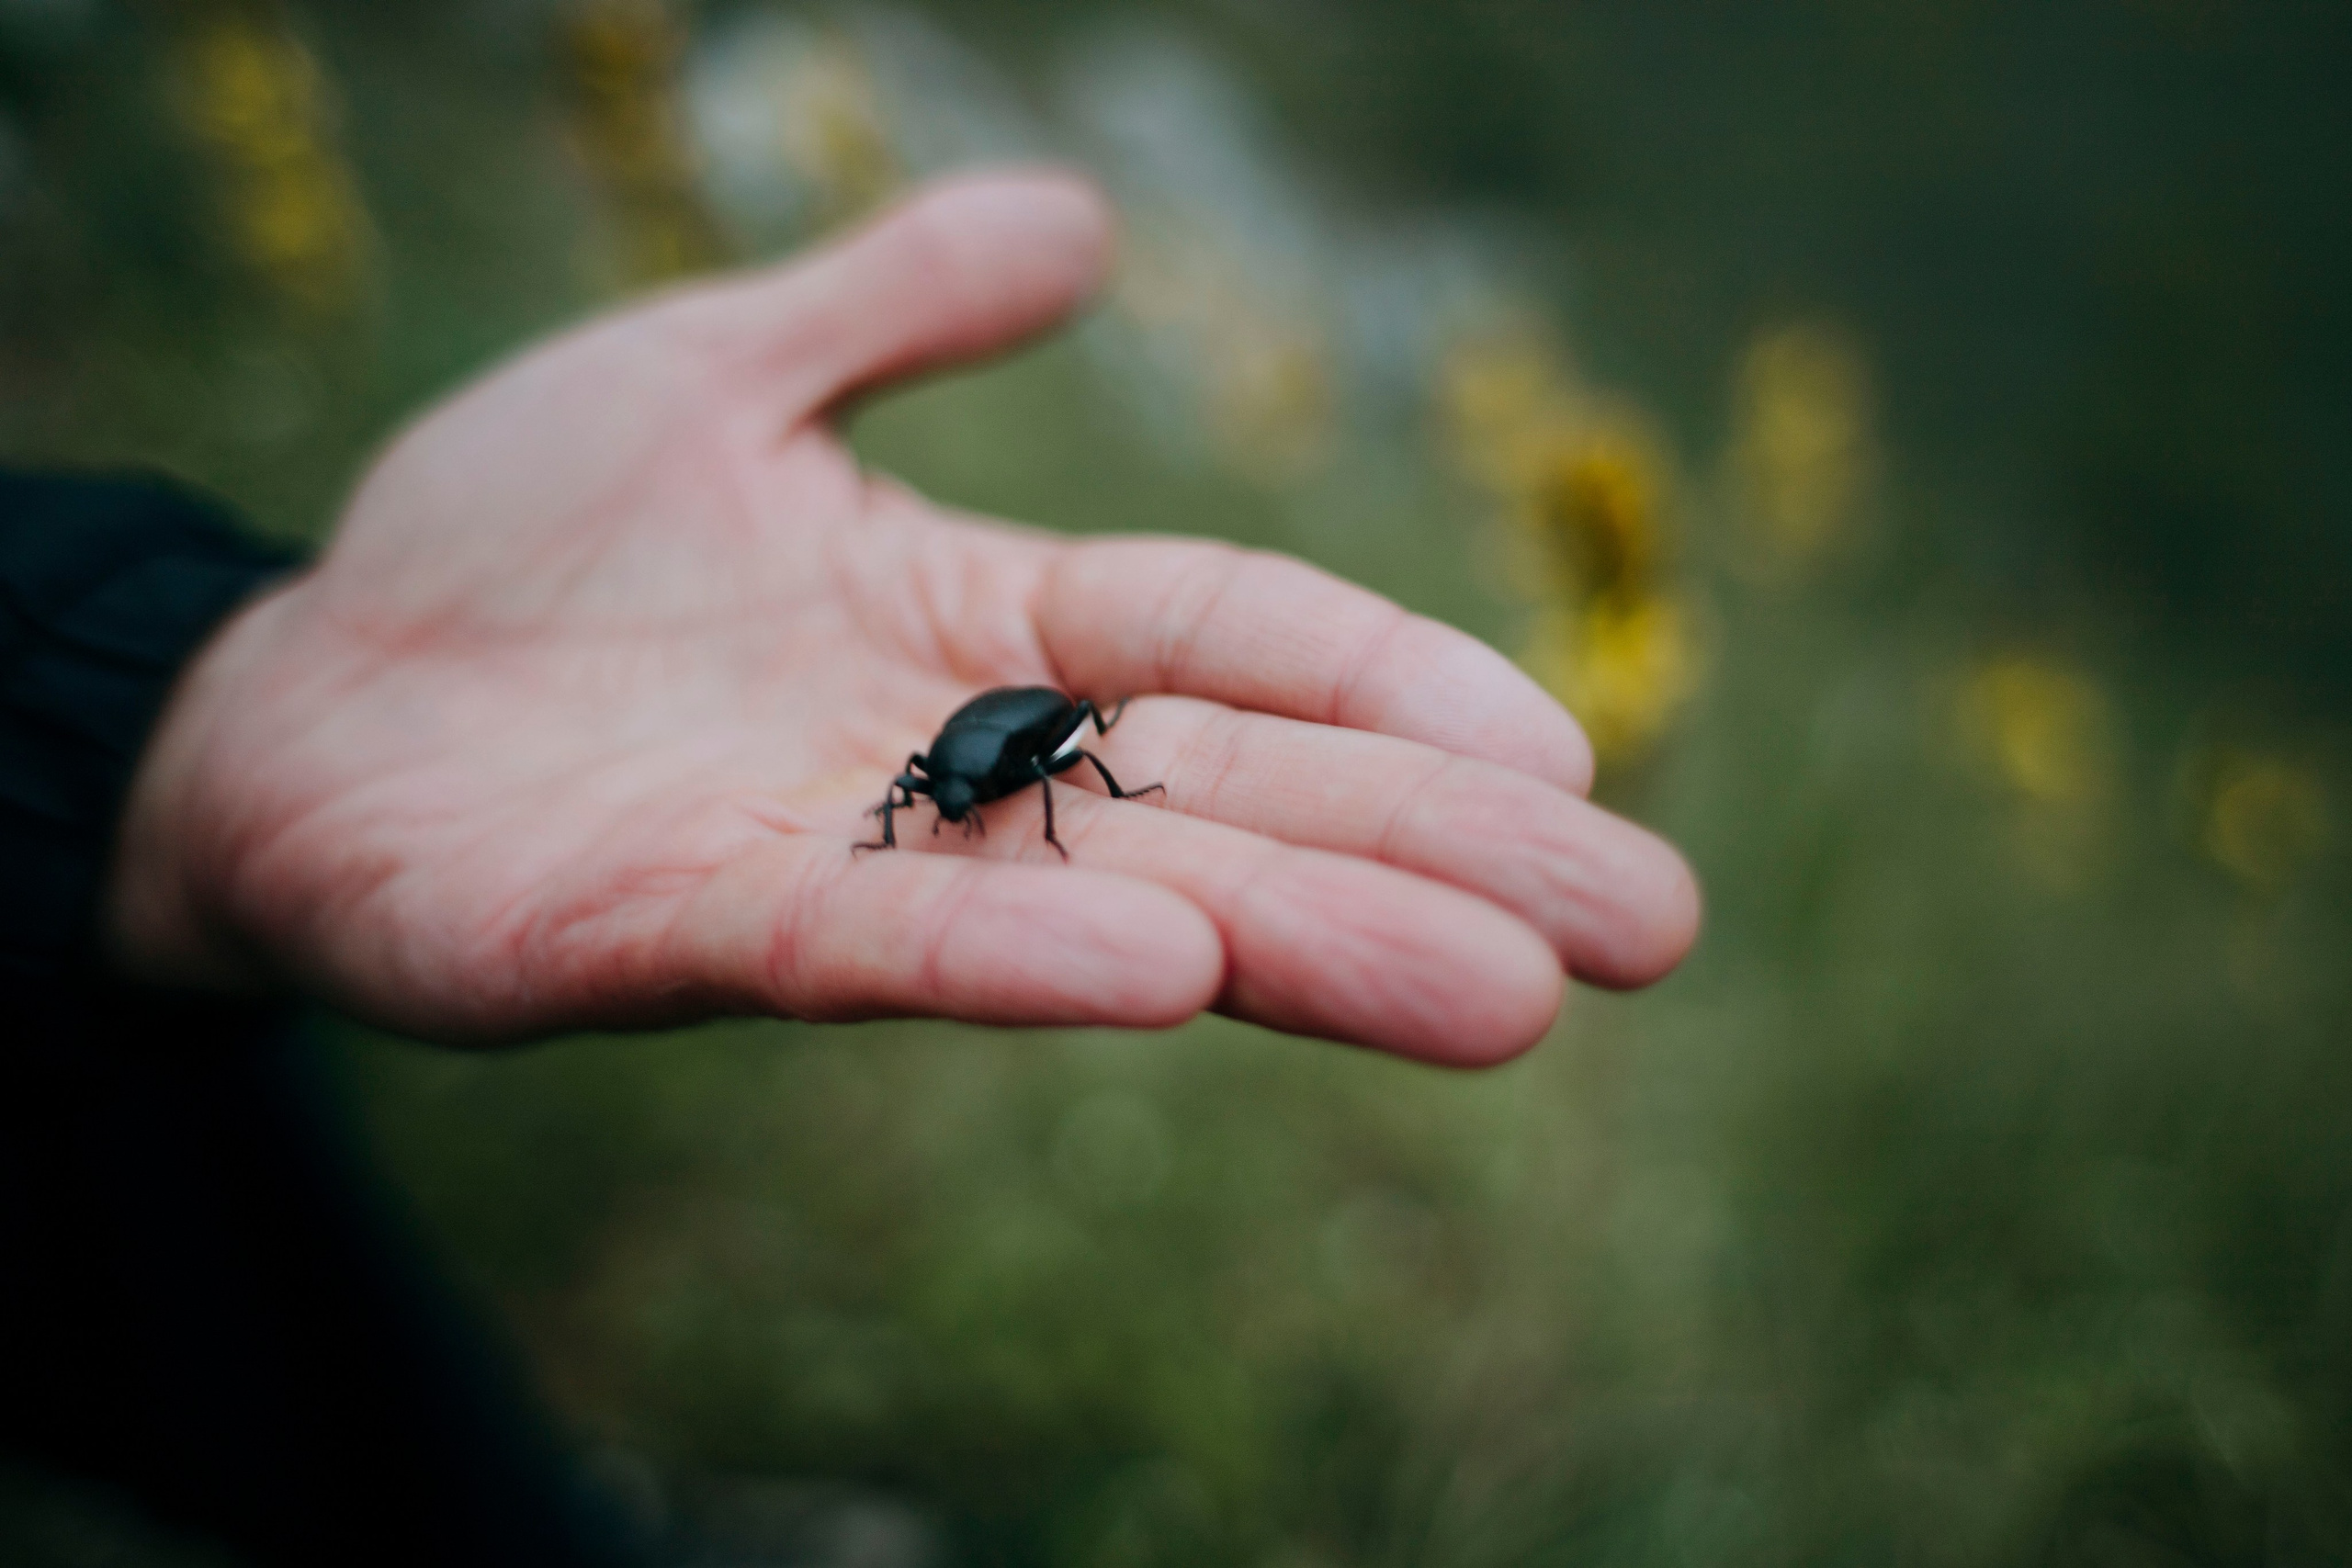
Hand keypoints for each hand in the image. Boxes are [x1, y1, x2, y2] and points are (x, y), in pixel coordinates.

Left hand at [108, 171, 1697, 1064]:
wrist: (289, 690)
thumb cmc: (508, 547)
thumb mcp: (720, 369)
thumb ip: (893, 298)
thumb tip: (1089, 215)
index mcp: (975, 626)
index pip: (1228, 644)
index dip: (1391, 689)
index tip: (1564, 753)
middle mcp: (943, 764)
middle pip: (1228, 799)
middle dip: (1436, 861)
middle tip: (1649, 934)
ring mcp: (825, 859)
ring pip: (1101, 898)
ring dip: (1305, 941)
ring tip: (1500, 996)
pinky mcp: (673, 934)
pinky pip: (866, 944)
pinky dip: (1013, 955)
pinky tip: (1167, 966)